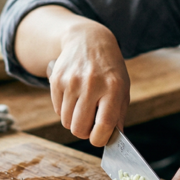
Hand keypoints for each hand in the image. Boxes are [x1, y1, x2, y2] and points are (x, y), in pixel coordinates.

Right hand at [47, 22, 129, 146]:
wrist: (89, 40)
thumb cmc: (109, 70)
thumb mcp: (122, 88)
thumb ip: (118, 114)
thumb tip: (112, 139)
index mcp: (113, 88)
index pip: (103, 125)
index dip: (99, 139)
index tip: (99, 138)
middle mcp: (92, 84)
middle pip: (79, 128)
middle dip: (84, 132)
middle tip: (89, 126)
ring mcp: (72, 81)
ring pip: (66, 122)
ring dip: (74, 121)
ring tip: (82, 110)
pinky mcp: (57, 80)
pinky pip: (58, 110)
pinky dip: (65, 111)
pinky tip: (74, 98)